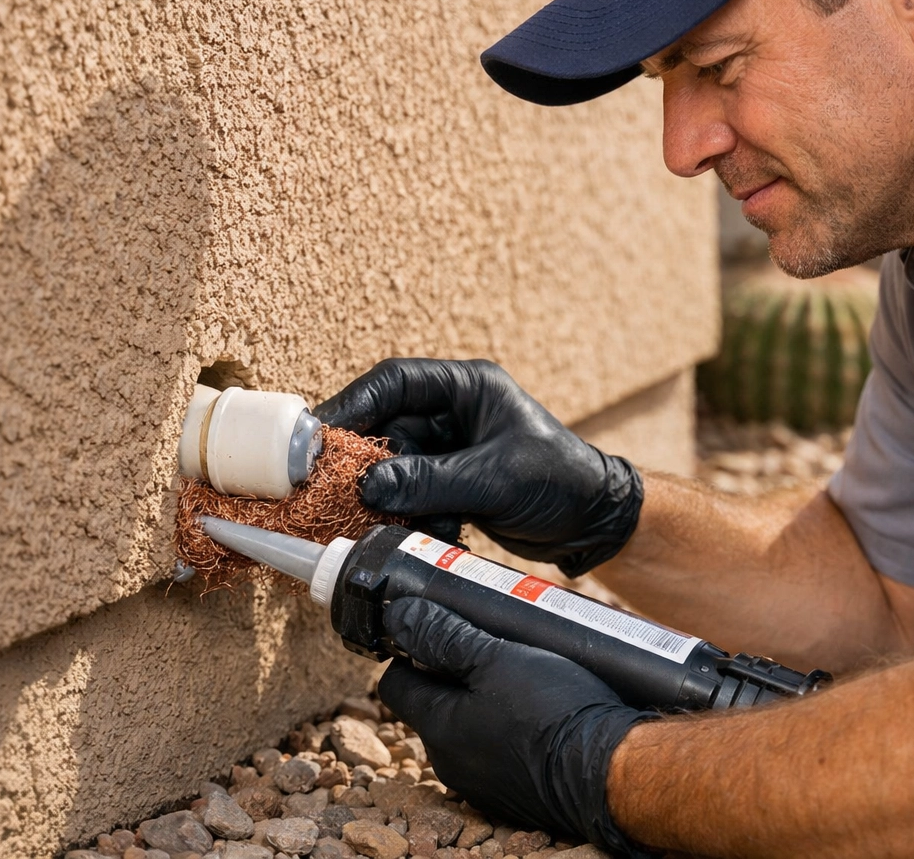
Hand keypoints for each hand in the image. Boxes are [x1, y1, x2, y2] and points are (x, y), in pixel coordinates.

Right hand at [314, 358, 642, 576]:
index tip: (318, 436)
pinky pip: (412, 494)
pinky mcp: (452, 482)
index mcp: (468, 387)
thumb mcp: (495, 479)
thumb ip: (431, 481)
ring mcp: (451, 448)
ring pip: (395, 468)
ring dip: (394, 500)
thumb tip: (370, 486)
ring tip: (401, 522)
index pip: (393, 382)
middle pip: (386, 428)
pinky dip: (415, 515)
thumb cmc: (561, 481)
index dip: (352, 405)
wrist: (595, 522)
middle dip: (366, 465)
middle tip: (336, 491)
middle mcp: (454, 412)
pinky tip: (440, 532)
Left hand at [377, 597, 654, 856]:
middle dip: (452, 674)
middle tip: (489, 643)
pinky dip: (508, 729)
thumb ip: (446, 637)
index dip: (409, 651)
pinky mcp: (514, 793)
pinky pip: (497, 752)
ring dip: (483, 702)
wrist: (610, 774)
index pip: (395, 684)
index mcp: (437, 728)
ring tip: (520, 675)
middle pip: (433, 706)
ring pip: (467, 729)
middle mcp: (451, 763)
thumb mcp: (498, 659)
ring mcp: (482, 783)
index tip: (435, 629)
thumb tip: (399, 617)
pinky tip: (538, 711)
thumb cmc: (554, 712)